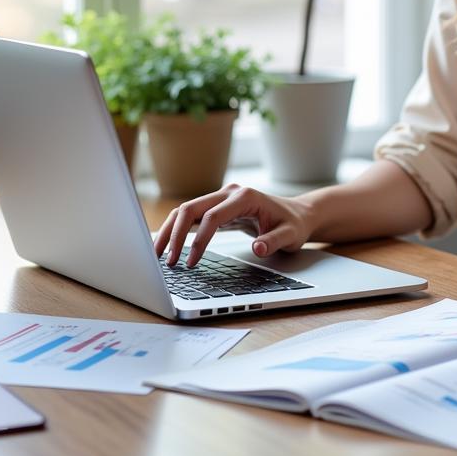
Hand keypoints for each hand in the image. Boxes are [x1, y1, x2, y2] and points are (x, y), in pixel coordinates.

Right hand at [153, 183, 314, 267]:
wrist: (297, 214)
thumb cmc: (293, 224)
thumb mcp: (291, 235)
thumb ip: (275, 241)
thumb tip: (258, 248)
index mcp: (245, 196)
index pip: (213, 217)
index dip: (199, 240)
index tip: (191, 262)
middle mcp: (229, 192)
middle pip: (191, 208)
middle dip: (176, 234)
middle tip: (167, 261)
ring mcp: (221, 198)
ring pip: (186, 210)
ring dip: (171, 230)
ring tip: (159, 255)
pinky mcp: (217, 207)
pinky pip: (192, 216)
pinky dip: (178, 229)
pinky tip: (169, 245)